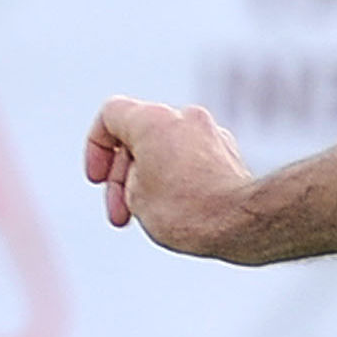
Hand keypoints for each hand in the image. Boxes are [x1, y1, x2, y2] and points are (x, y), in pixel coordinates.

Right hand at [85, 96, 259, 255]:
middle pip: (138, 136)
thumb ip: (130, 176)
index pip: (110, 115)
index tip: (97, 180)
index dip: (96, 148)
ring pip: (165, 149)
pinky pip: (190, 159)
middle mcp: (184, 116)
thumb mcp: (134, 197)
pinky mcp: (229, 153)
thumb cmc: (185, 210)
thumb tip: (144, 176)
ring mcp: (211, 132)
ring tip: (149, 214)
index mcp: (152, 119)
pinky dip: (177, 179)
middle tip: (121, 213)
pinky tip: (177, 210)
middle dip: (123, 176)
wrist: (240, 222)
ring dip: (150, 179)